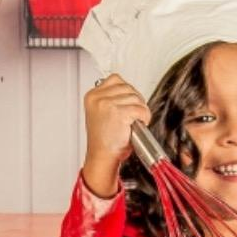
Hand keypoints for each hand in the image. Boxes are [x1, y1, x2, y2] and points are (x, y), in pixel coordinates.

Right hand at [81, 75, 151, 198]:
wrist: (102, 157)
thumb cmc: (104, 140)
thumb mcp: (100, 113)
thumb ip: (110, 99)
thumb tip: (128, 91)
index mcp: (92, 96)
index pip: (116, 79)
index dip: (126, 91)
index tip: (127, 103)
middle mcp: (98, 98)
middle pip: (128, 87)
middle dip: (135, 100)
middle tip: (134, 115)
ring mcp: (107, 104)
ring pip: (136, 98)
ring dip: (140, 110)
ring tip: (134, 121)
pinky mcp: (119, 113)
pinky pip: (141, 109)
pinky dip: (144, 117)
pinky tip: (137, 125)